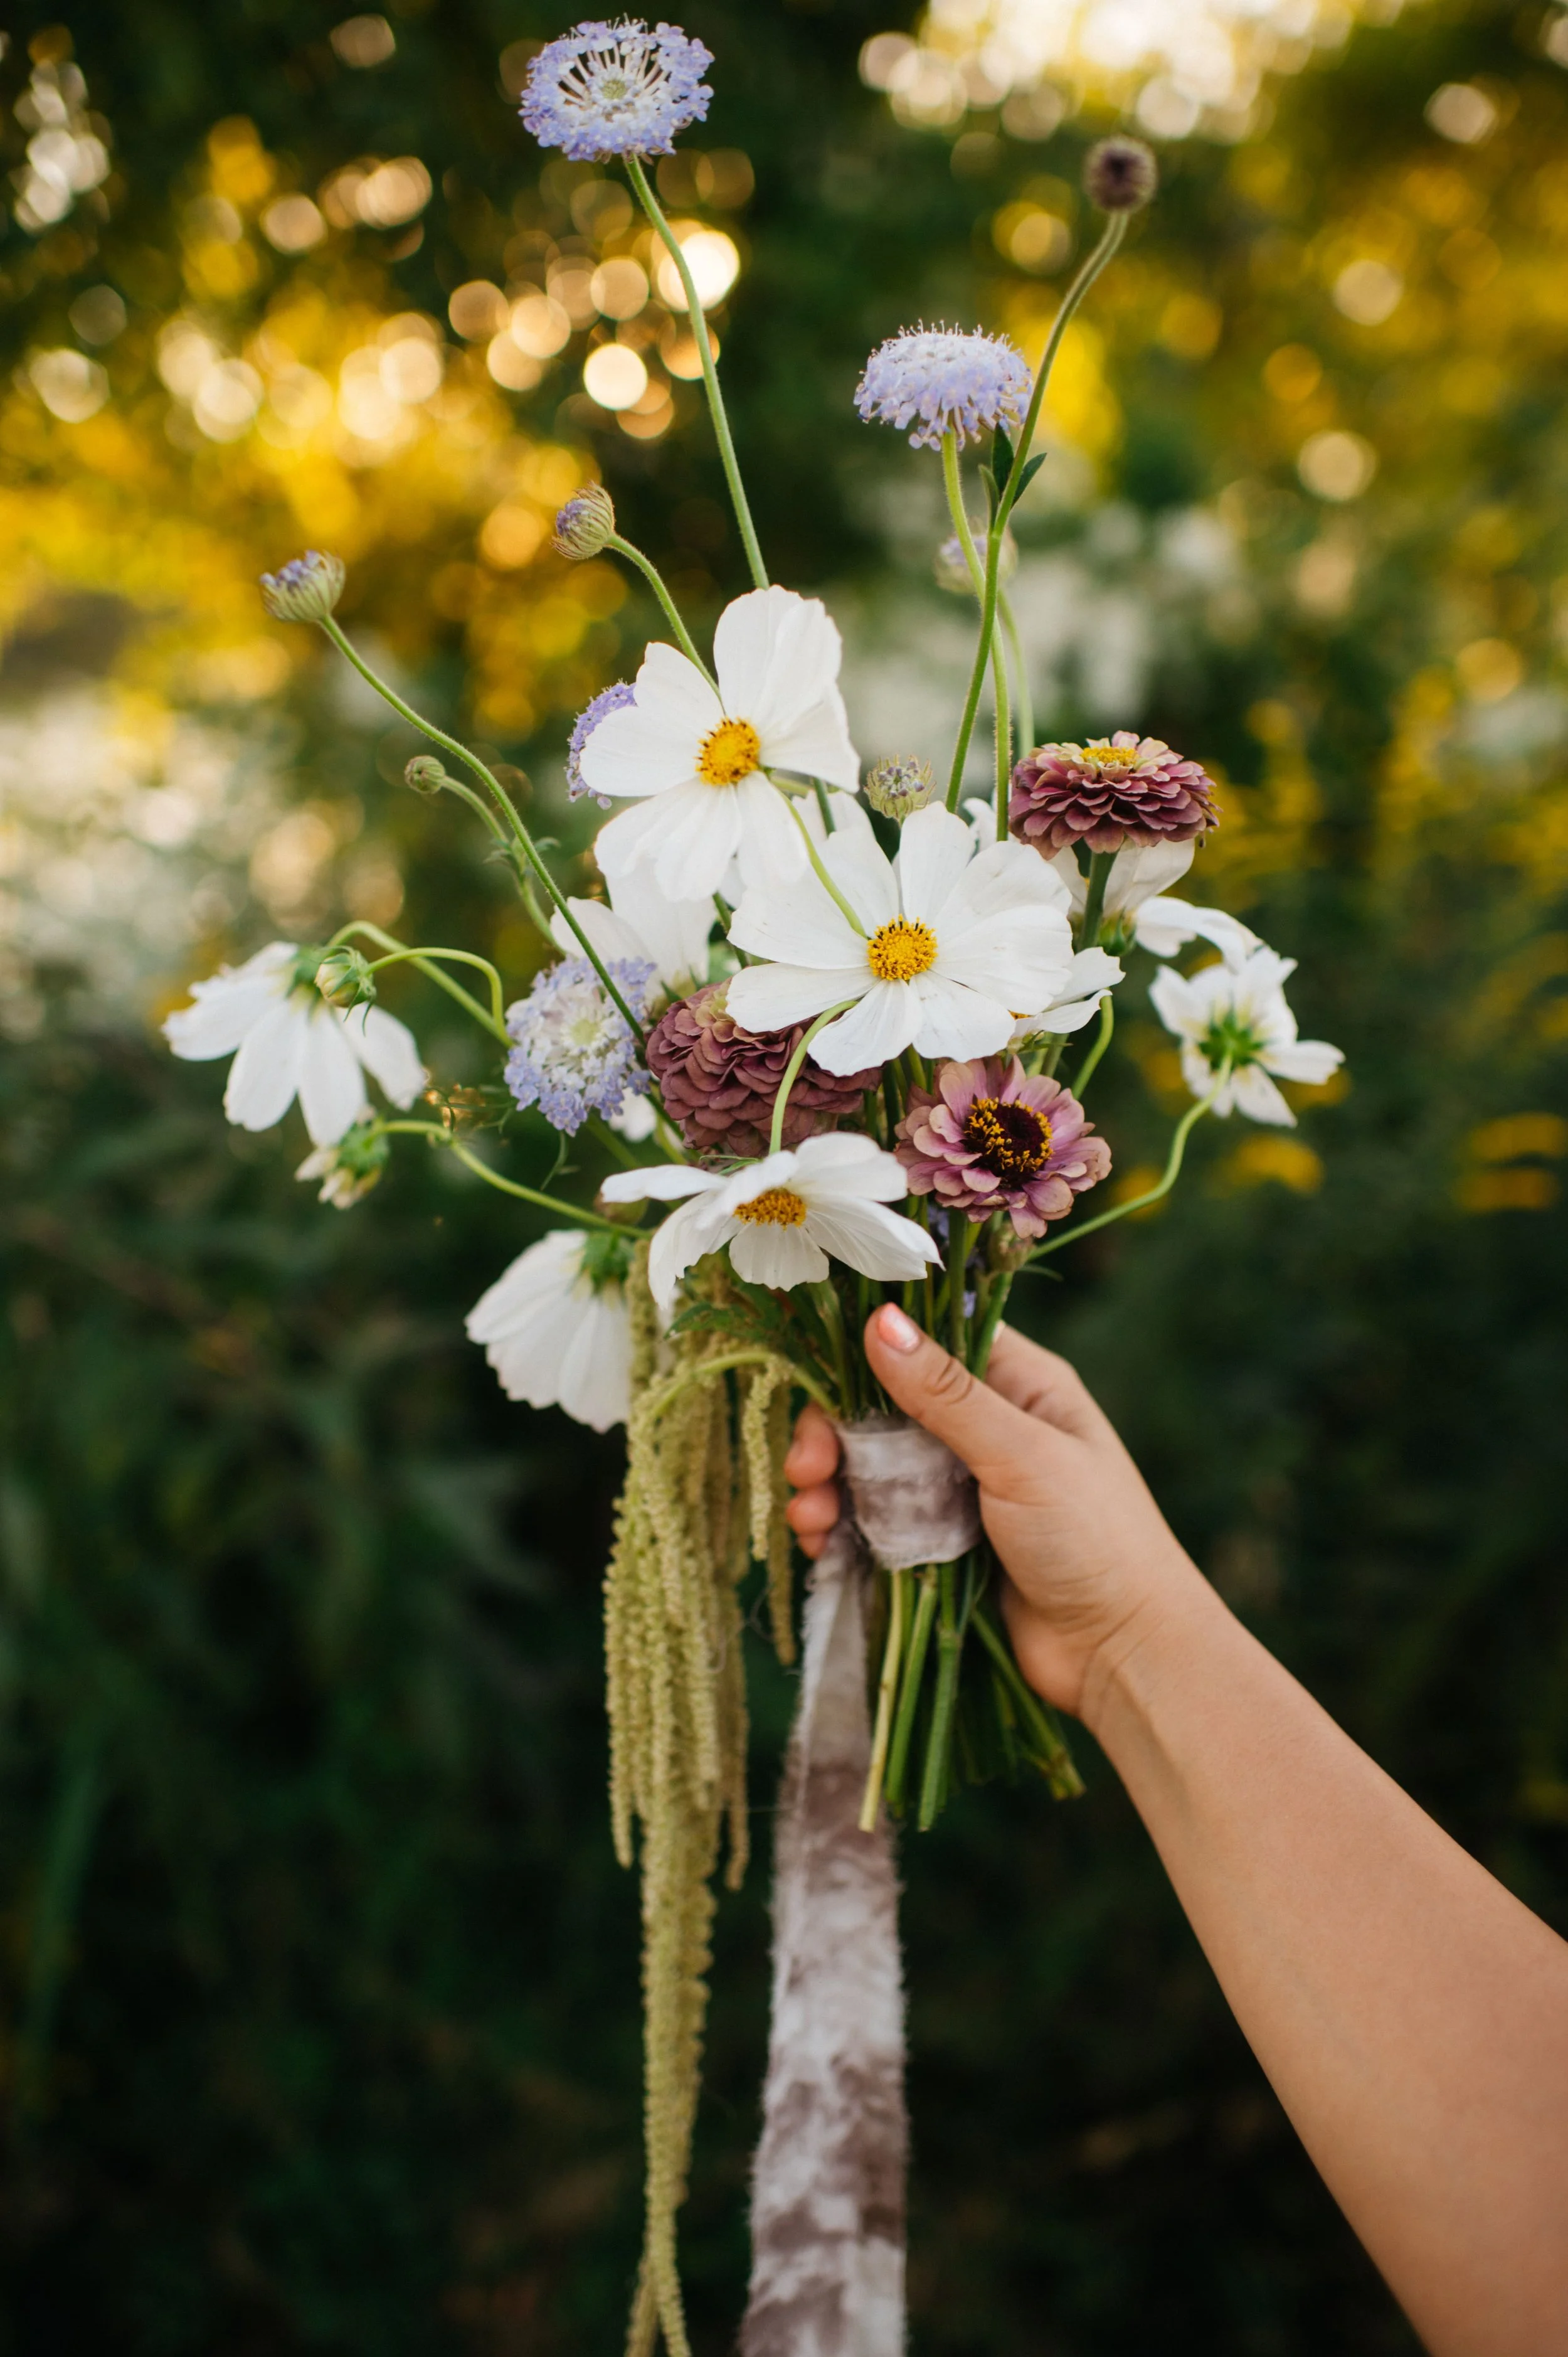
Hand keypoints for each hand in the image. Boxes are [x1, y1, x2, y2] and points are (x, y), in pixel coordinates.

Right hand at [785, 1304, 1209, 1726]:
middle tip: (808, 1469)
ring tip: (811, 1520)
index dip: (871, 1352)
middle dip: (834, 1434)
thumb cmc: (1096, 1540)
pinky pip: (876, 1523)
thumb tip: (881, 1317)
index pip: (930, 1341)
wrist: (1121, 1655)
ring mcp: (960, 1489)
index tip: (824, 1379)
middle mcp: (985, 1429)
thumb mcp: (1021, 1456)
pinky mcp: (942, 1545)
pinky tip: (822, 1545)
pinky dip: (843, 1529)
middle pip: (884, 1407)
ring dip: (830, 1485)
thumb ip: (947, 1393)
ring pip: (871, 1467)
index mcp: (1019, 1386)